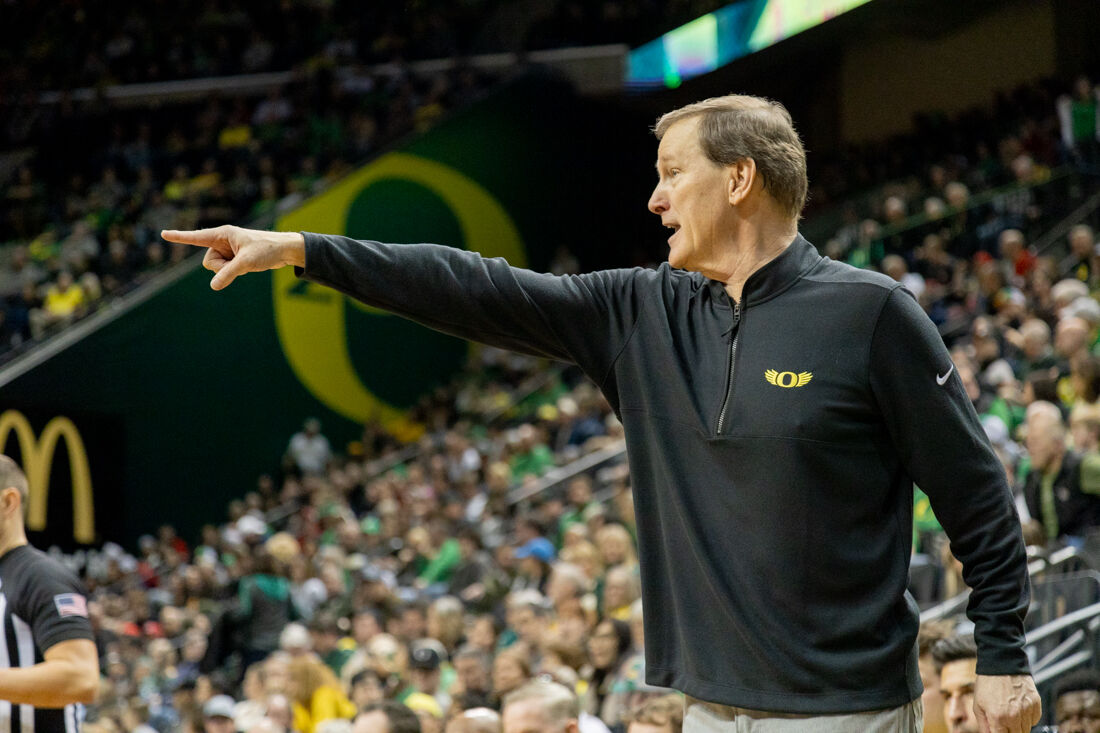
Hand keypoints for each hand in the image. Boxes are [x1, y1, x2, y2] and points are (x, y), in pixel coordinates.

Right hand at [161, 225, 304, 289]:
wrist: (284, 250)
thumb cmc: (267, 249)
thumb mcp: (246, 262)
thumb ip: (228, 274)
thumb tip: (213, 286)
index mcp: (223, 234)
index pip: (196, 237)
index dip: (179, 237)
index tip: (163, 233)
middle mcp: (222, 241)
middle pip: (208, 262)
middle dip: (222, 268)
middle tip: (241, 261)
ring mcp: (227, 250)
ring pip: (216, 268)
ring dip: (230, 270)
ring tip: (246, 262)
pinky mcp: (233, 258)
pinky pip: (225, 270)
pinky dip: (235, 272)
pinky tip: (248, 264)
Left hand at [973, 673, 1041, 732]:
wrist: (1001, 663)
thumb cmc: (987, 683)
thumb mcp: (978, 705)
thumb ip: (984, 725)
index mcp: (997, 717)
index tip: (999, 730)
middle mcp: (1014, 716)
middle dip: (1009, 732)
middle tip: (1004, 723)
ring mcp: (1027, 710)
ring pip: (1026, 730)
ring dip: (1019, 726)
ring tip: (1010, 713)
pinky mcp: (1036, 703)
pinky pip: (1035, 720)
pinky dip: (1028, 718)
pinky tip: (1019, 708)